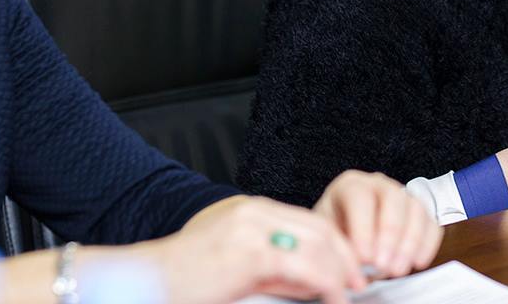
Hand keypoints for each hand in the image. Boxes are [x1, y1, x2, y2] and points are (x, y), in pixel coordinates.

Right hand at [151, 194, 364, 303]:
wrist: (149, 280)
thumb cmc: (186, 279)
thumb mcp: (237, 266)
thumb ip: (272, 268)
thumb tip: (311, 285)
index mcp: (252, 211)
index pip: (309, 221)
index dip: (336, 246)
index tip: (351, 271)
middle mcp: (254, 213)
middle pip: (318, 229)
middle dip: (345, 258)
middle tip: (358, 284)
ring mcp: (251, 229)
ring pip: (315, 245)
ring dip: (338, 273)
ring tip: (347, 295)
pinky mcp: (248, 252)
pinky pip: (300, 266)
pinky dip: (323, 284)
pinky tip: (332, 298)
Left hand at [312, 170, 440, 279]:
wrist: (346, 236)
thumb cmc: (336, 233)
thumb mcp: (327, 236)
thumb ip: (340, 247)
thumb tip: (355, 266)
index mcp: (351, 185)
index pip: (360, 198)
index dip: (363, 229)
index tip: (364, 258)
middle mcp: (379, 185)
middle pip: (393, 199)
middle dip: (390, 236)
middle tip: (383, 266)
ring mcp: (403, 196)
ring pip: (416, 210)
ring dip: (410, 243)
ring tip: (398, 269)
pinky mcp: (419, 214)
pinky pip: (432, 224)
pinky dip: (427, 245)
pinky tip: (417, 263)